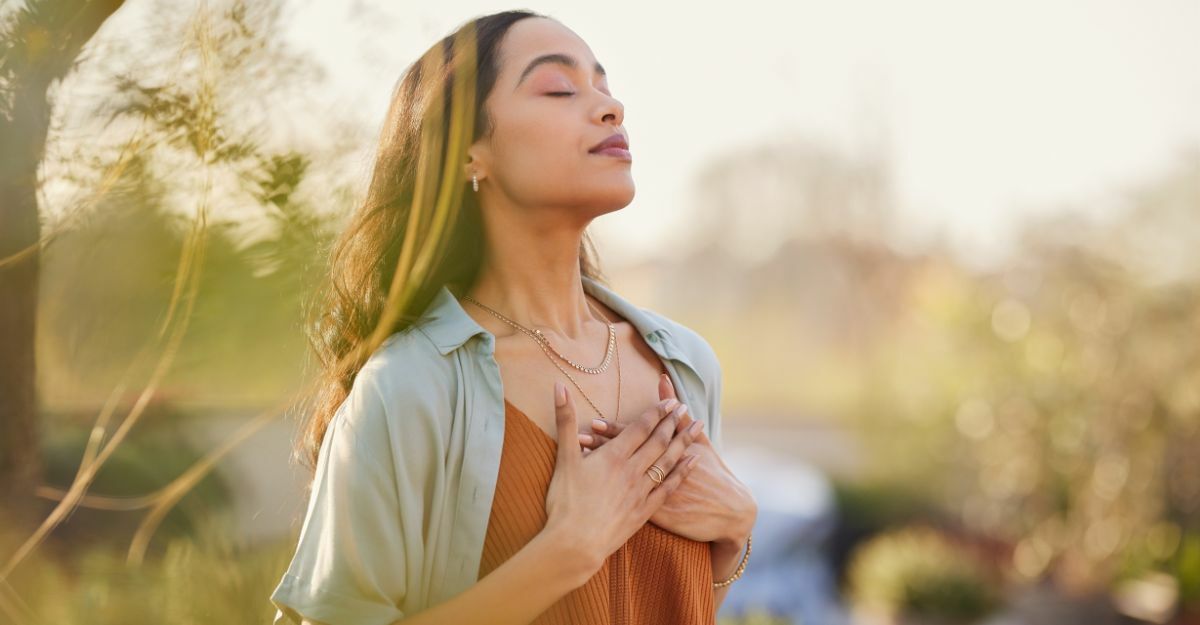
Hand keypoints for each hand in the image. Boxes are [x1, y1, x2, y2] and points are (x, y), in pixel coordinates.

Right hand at [542, 380, 702, 576]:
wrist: (575, 544)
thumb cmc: (565, 502)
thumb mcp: (563, 458)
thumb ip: (565, 420)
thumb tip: (559, 386)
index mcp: (613, 456)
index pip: (640, 428)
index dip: (656, 413)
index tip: (670, 401)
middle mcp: (632, 470)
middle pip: (658, 441)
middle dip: (673, 423)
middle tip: (686, 408)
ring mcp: (641, 491)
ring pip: (668, 461)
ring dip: (684, 442)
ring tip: (697, 428)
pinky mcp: (645, 511)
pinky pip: (669, 487)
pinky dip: (683, 472)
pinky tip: (694, 462)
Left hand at [581, 374, 757, 547]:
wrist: (730, 511)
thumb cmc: (713, 473)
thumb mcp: (700, 442)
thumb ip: (678, 414)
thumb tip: (662, 380)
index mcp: (668, 453)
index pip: (636, 438)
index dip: (614, 431)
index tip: (594, 421)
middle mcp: (659, 472)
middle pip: (625, 457)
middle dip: (601, 448)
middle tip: (579, 438)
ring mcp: (656, 495)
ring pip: (621, 480)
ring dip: (600, 470)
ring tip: (579, 461)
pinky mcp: (655, 515)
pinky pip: (627, 504)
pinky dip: (610, 496)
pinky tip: (592, 492)